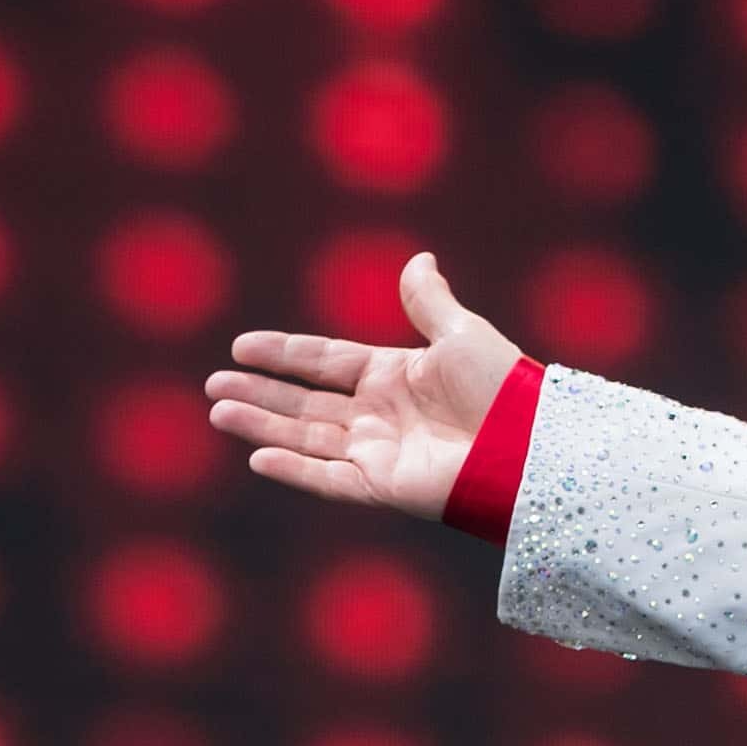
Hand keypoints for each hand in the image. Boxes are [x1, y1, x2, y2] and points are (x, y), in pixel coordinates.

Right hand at [207, 251, 519, 521]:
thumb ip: (428, 301)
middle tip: (214, 383)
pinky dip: (294, 470)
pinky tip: (257, 455)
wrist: (532, 443)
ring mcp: (380, 452)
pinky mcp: (385, 486)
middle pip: (307, 403)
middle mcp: (382, 415)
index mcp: (396, 376)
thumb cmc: (505, 387)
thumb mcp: (461, 334)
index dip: (285, 354)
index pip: (326, 362)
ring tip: (219, 409)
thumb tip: (419, 259)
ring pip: (307, 438)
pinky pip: (330, 479)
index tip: (241, 345)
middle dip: (261, 393)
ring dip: (262, 424)